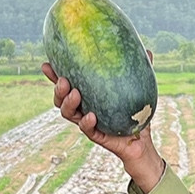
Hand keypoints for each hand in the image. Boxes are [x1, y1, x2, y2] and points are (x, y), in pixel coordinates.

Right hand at [41, 61, 166, 193]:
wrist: (141, 142)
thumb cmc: (135, 114)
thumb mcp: (138, 89)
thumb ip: (140, 71)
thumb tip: (147, 51)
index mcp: (88, 95)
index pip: (67, 83)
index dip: (54, 75)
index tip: (46, 64)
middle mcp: (84, 108)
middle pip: (61, 99)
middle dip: (58, 89)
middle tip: (64, 80)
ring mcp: (88, 122)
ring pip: (68, 113)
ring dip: (68, 103)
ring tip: (76, 94)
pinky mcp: (96, 135)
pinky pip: (86, 129)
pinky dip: (86, 122)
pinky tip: (91, 116)